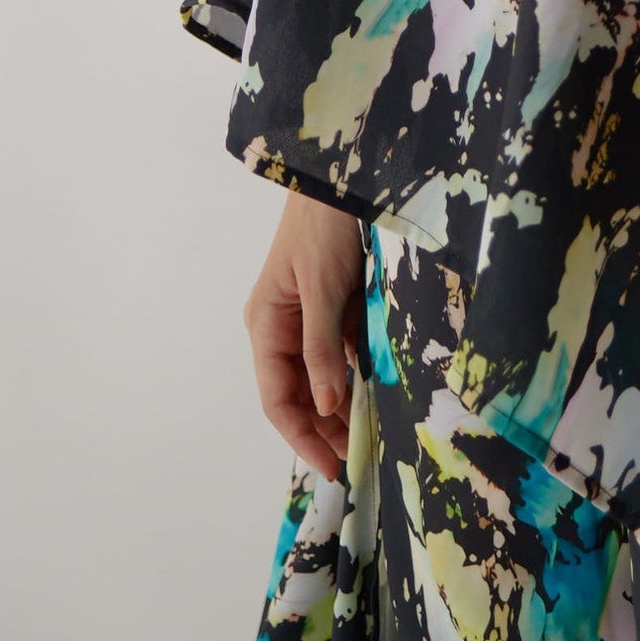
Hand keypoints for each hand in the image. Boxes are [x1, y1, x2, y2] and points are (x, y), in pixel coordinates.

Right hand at [243, 191, 365, 480]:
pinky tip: (373, 393)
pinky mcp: (333, 304)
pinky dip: (354, 374)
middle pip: (298, 393)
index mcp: (266, 325)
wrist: (343, 174)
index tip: (331, 466)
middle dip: (322, 429)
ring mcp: (307, 316)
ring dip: (340, 406)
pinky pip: (340, 351)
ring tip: (366, 437)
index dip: (302, 437)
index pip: (278, 399)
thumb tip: (327, 405)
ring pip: (320, 376)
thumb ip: (322, 347)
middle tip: (355, 460)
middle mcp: (281, 326)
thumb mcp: (323, 287)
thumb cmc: (324, 224)